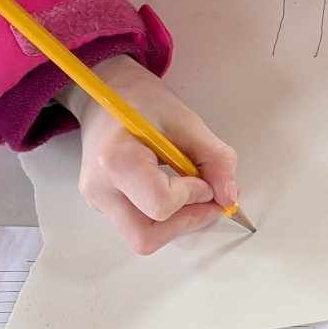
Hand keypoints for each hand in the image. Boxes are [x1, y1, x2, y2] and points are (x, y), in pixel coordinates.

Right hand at [68, 56, 239, 255]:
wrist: (106, 91)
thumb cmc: (141, 100)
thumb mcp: (185, 121)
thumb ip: (214, 158)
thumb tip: (229, 197)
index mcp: (116, 161)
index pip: (161, 205)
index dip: (192, 196)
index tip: (203, 177)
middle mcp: (100, 188)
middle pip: (146, 237)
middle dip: (185, 223)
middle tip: (206, 198)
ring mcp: (98, 201)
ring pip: (143, 237)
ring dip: (177, 222)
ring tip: (189, 190)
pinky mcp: (103, 205)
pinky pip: (139, 225)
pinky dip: (165, 217)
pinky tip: (173, 188)